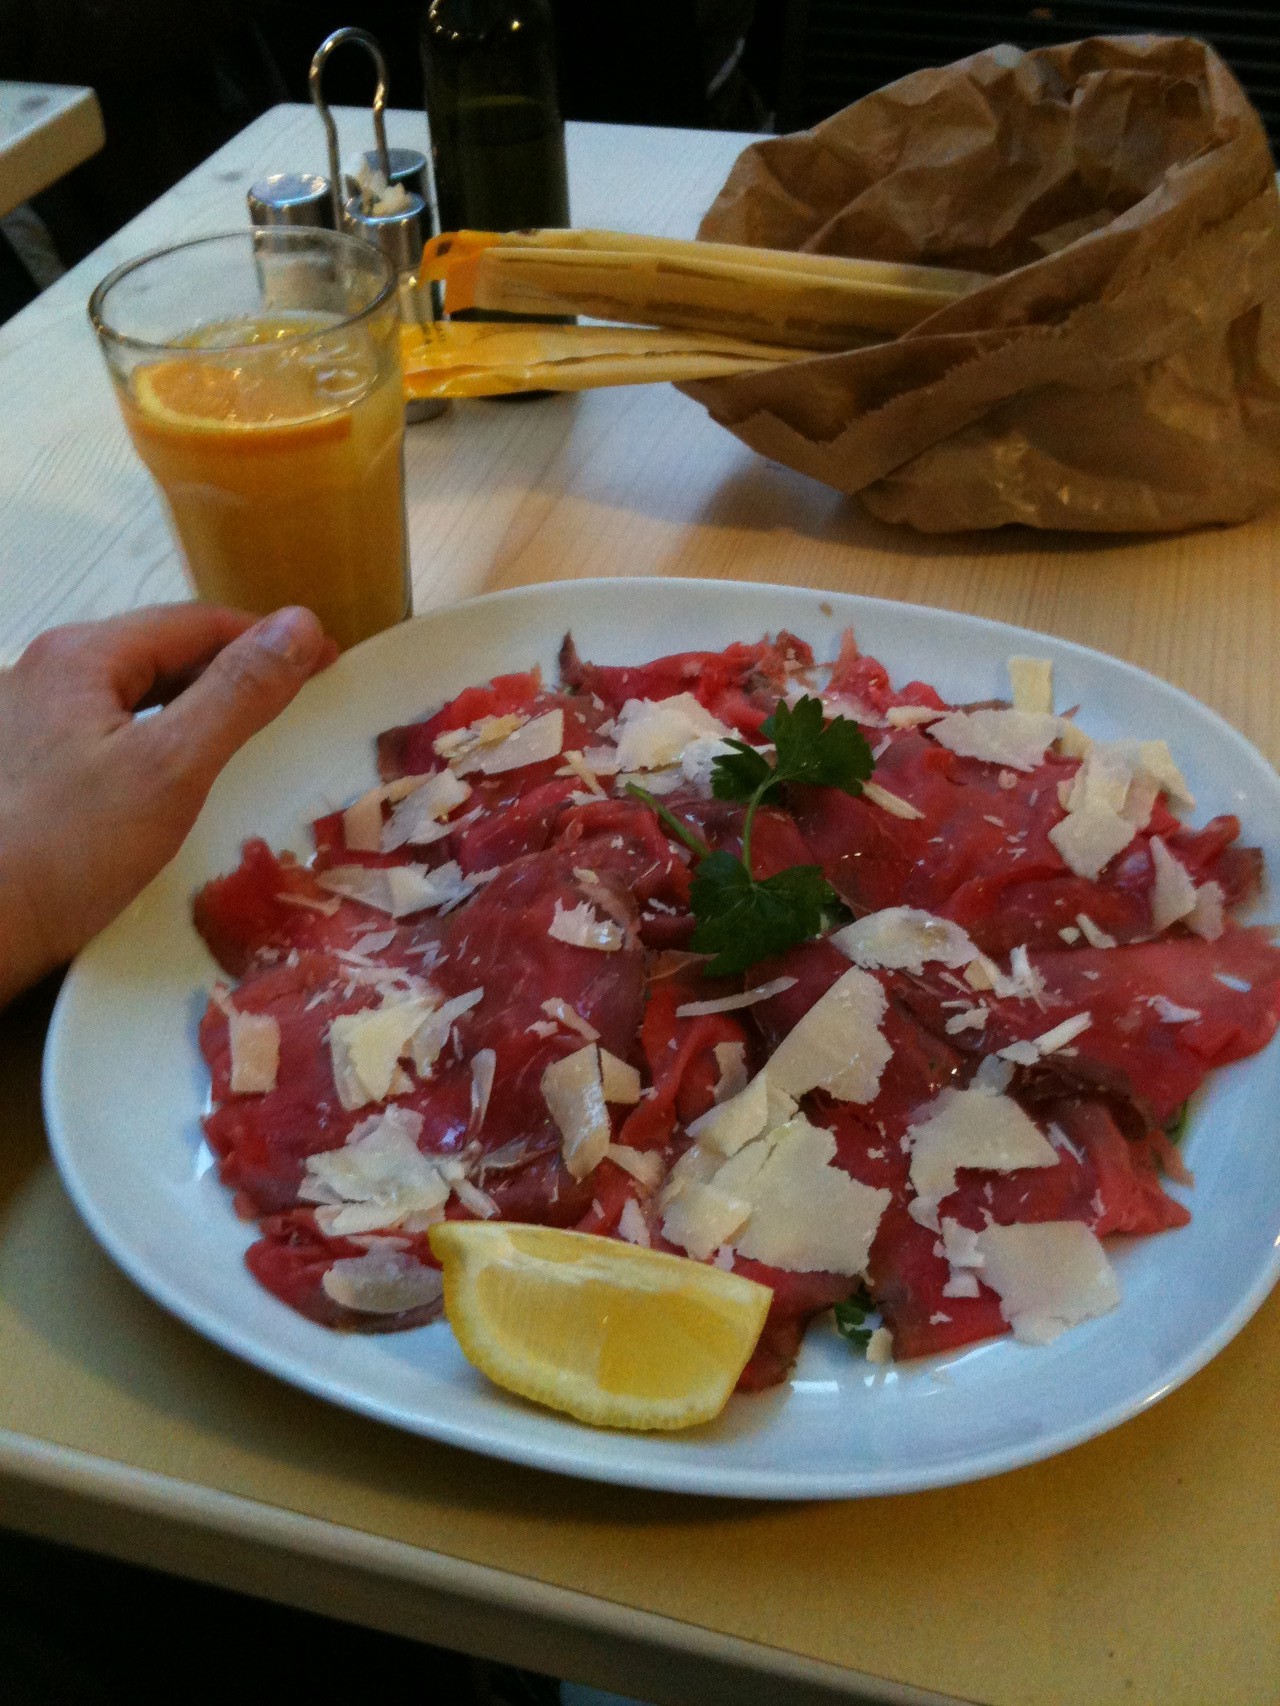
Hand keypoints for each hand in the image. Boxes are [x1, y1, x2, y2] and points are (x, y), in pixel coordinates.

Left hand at [0, 603, 335, 1005]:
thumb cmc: (66, 851)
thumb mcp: (171, 767)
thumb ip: (238, 693)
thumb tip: (299, 625)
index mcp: (80, 655)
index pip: (196, 623)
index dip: (269, 639)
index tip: (328, 663)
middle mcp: (47, 672)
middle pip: (162, 652)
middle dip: (235, 667)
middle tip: (299, 697)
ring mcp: (29, 719)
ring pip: (135, 693)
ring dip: (198, 702)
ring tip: (250, 729)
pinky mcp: (25, 766)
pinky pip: (110, 731)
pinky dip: (159, 737)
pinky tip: (178, 771)